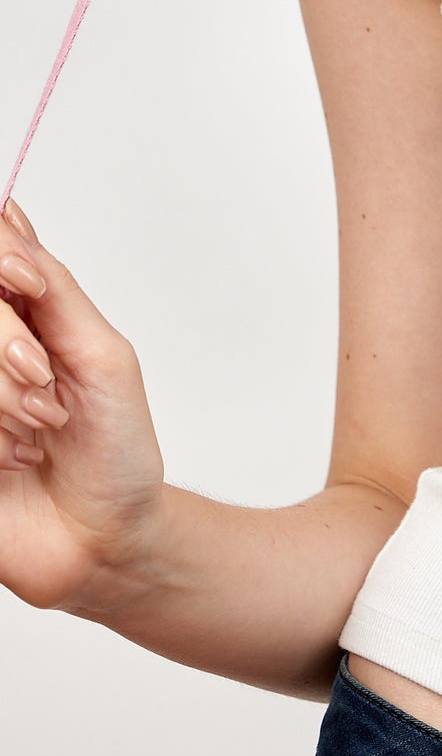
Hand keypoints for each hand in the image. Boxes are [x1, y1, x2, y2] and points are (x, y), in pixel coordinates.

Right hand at [0, 196, 167, 612]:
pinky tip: (14, 458)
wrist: (106, 542)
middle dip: (7, 342)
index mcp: (23, 318)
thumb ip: (51, 290)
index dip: (3, 257)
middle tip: (44, 383)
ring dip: (2, 394)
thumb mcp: (101, 356)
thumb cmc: (115, 451)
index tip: (28, 280)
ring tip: (40, 428)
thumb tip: (10, 213)